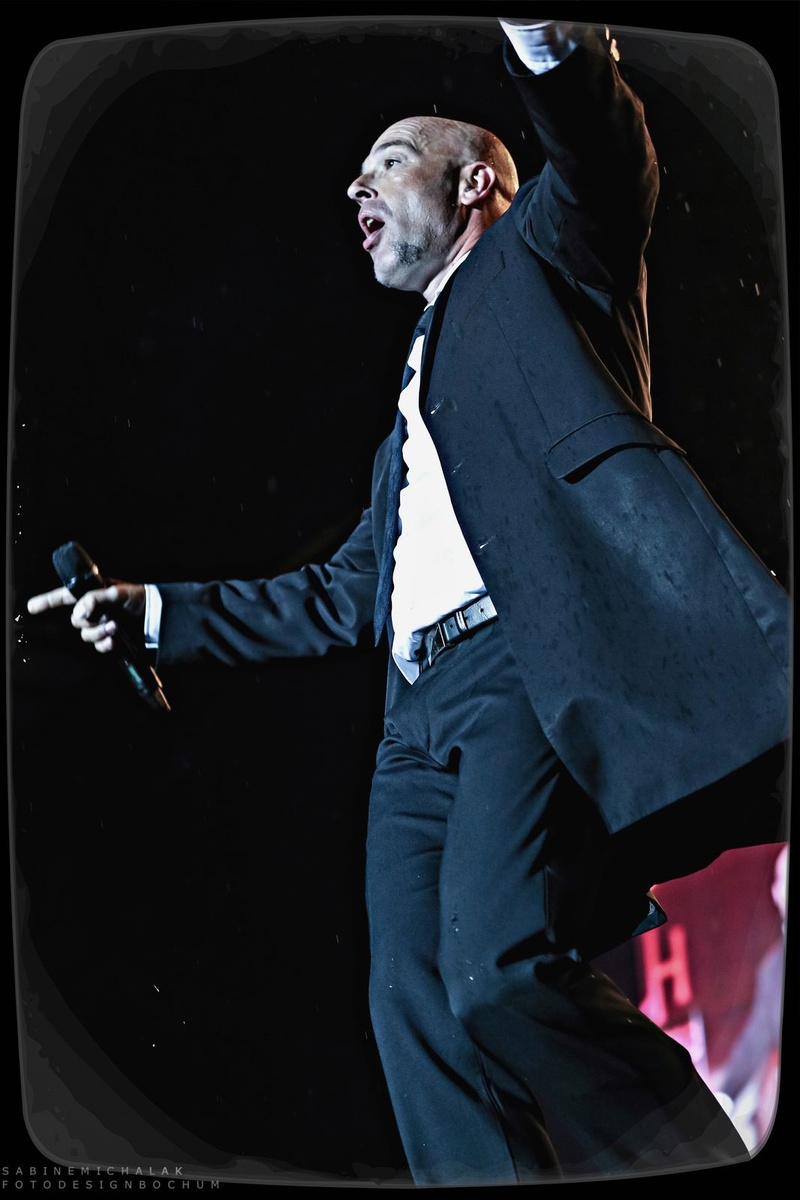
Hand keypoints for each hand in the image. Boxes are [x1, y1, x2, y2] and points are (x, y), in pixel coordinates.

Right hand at [27, 581, 145, 653]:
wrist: (160, 615)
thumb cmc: (140, 598)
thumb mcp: (118, 592)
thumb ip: (95, 598)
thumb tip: (78, 612)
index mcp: (94, 593)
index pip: (66, 596)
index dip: (48, 601)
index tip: (31, 607)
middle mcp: (95, 610)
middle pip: (76, 620)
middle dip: (89, 621)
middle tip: (108, 619)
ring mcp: (102, 625)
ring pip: (86, 635)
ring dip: (98, 633)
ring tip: (115, 627)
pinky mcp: (111, 639)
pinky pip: (98, 646)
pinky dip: (104, 645)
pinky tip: (113, 642)